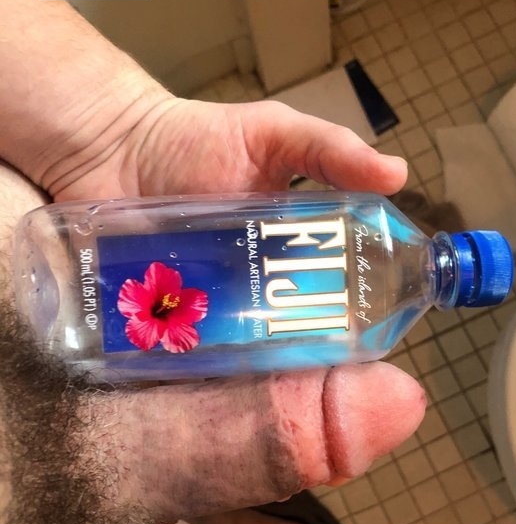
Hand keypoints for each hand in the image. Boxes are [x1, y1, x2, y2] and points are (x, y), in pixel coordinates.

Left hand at [40, 95, 424, 522]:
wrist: (109, 148)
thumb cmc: (195, 138)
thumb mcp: (272, 135)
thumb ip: (328, 151)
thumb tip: (397, 175)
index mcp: (289, 254)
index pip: (335, 297)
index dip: (355, 322)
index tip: (366, 343)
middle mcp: (254, 290)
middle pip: (289, 339)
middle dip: (303, 358)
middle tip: (311, 375)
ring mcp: (208, 311)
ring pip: (242, 359)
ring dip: (254, 375)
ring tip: (262, 388)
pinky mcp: (164, 323)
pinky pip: (188, 359)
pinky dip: (197, 373)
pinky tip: (209, 388)